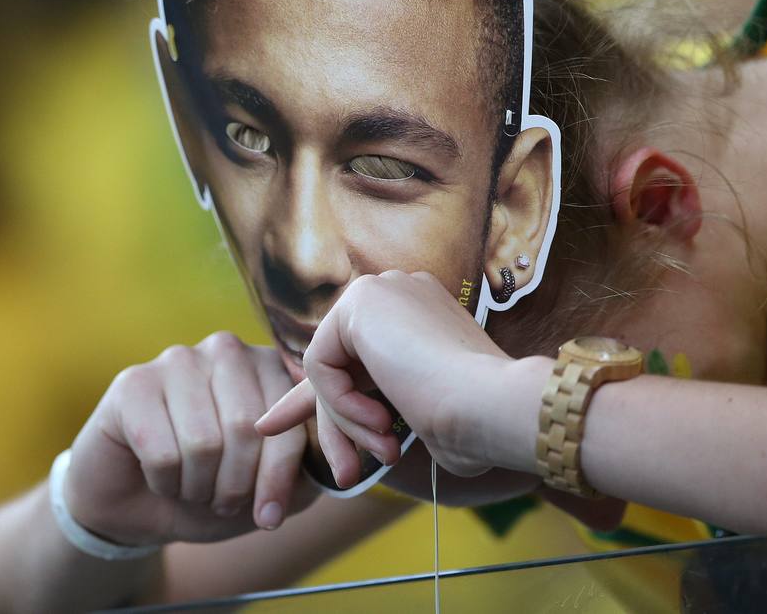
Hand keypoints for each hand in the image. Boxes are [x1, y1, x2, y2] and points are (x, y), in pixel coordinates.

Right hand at [62, 332, 315, 546]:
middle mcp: (227, 351)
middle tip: (221, 500)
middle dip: (236, 485)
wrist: (137, 501)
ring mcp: (178, 360)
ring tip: (192, 487)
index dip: (279, 479)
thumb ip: (303, 474)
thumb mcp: (267, 488)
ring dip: (198, 487)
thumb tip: (335, 471)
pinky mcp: (134, 383)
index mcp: (270, 367)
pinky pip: (161, 450)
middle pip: (248, 429)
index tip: (270, 518)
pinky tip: (158, 476)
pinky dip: (164, 482)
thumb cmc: (210, 486)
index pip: (289, 422)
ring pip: (204, 442)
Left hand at [256, 271, 547, 486]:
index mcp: (422, 315)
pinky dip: (342, 405)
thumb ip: (372, 402)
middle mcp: (401, 293)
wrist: (492, 408)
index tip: (275, 424)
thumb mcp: (413, 415)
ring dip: (347, 423)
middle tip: (342, 475)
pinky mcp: (360, 301)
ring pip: (329, 370)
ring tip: (381, 454)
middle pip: (338, 364)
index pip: (357, 353)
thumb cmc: (472, 425)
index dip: (326, 396)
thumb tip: (318, 410)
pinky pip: (321, 367)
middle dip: (333, 423)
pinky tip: (381, 421)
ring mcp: (382, 291)